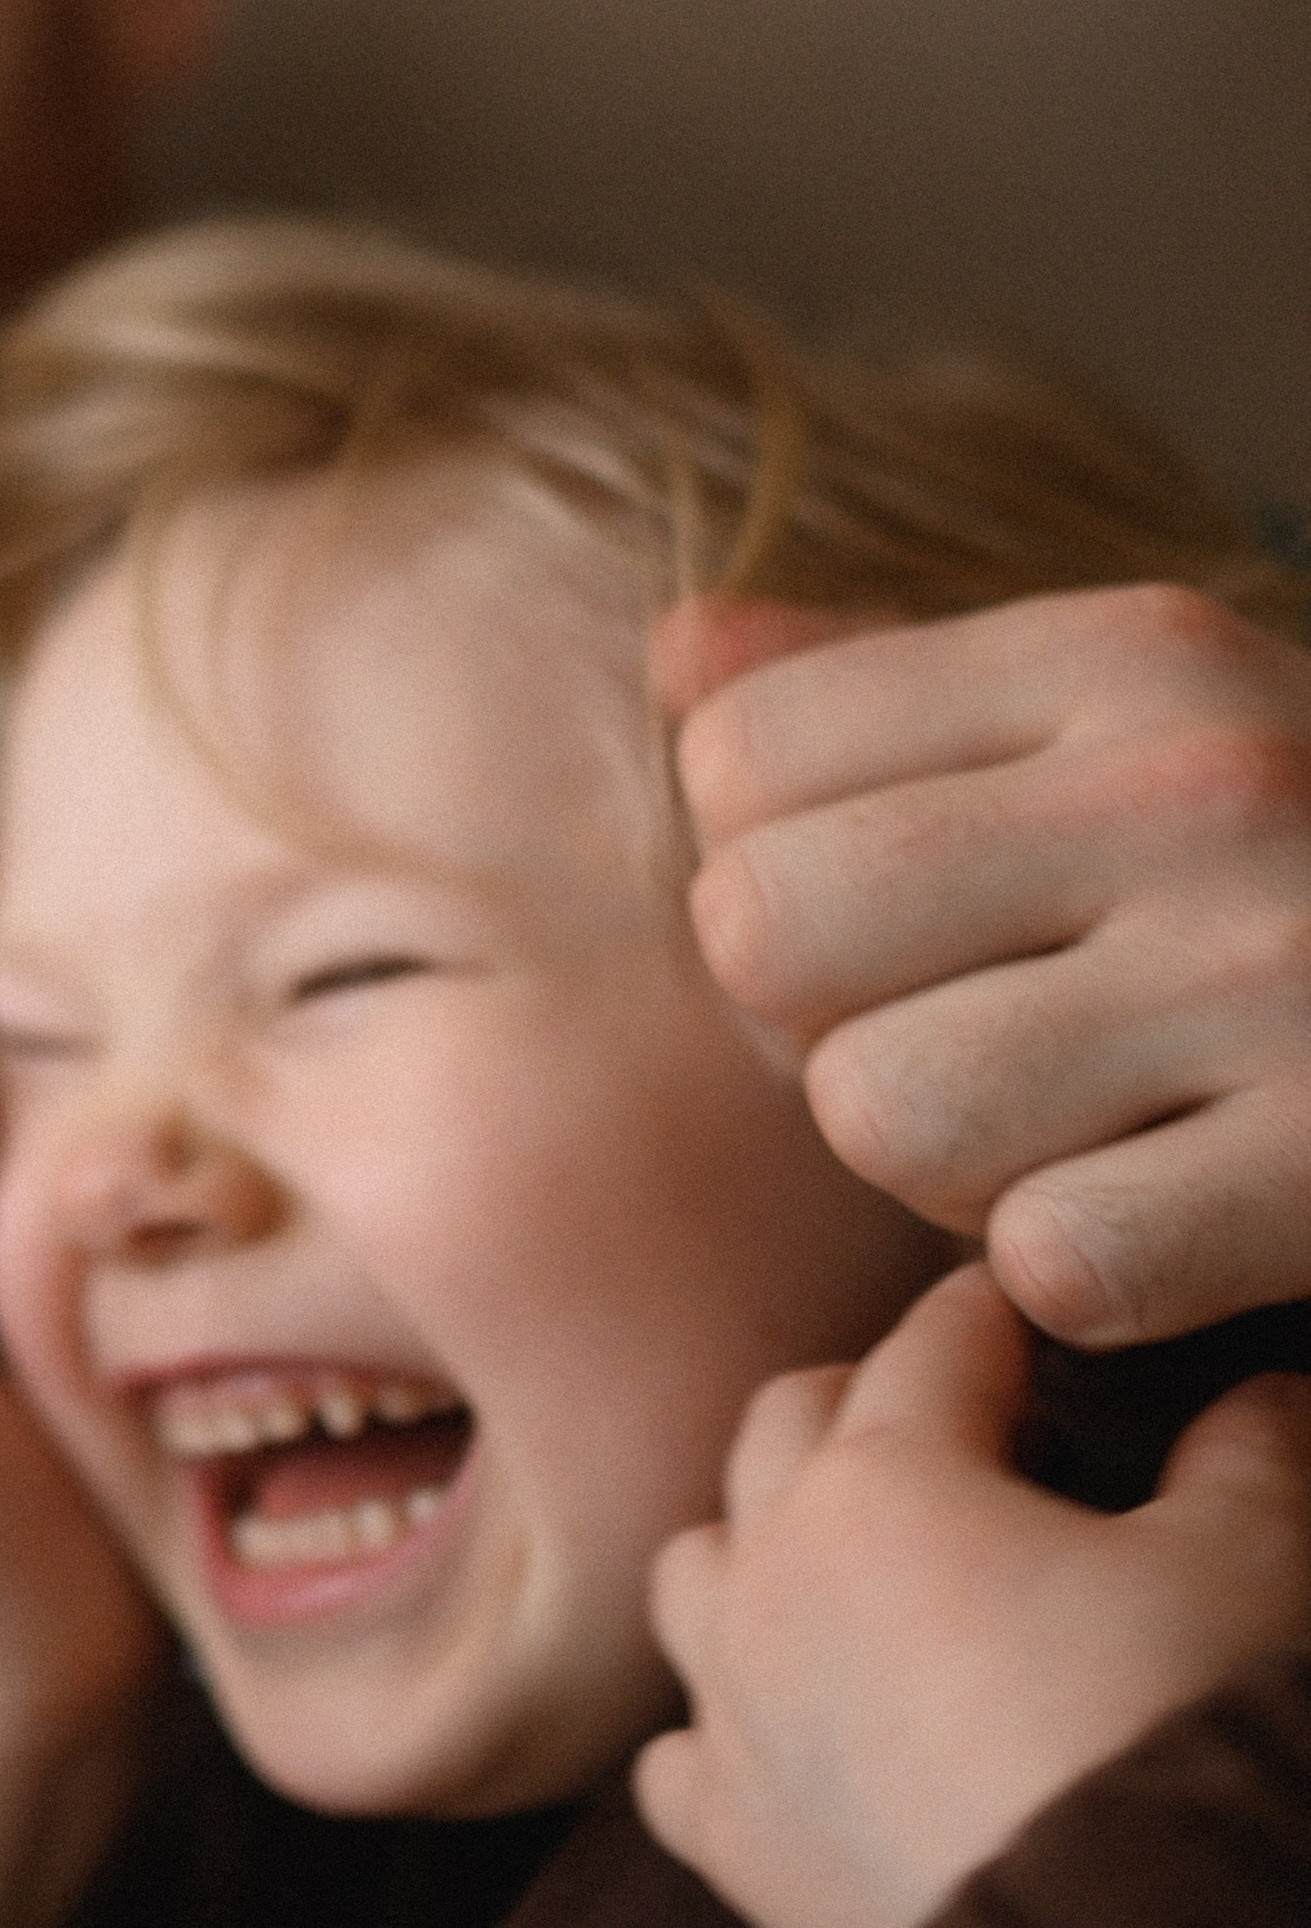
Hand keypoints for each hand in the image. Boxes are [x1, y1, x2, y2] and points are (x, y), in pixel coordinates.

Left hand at [635, 1261, 1310, 1927]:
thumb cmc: (1181, 1740)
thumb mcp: (1252, 1562)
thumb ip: (1248, 1453)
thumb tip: (1258, 1393)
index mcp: (883, 1479)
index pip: (933, 1342)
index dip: (996, 1315)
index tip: (1040, 1312)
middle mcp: (771, 1576)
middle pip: (783, 1427)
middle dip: (864, 1403)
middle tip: (960, 1423)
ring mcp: (732, 1714)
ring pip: (695, 1571)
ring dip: (761, 1545)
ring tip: (852, 1563)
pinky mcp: (733, 1847)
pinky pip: (676, 1760)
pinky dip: (721, 1729)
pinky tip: (785, 1736)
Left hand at [659, 586, 1310, 1345]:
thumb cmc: (1308, 870)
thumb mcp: (1143, 726)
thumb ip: (896, 694)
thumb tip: (679, 662)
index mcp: (1130, 655)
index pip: (739, 760)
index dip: (774, 864)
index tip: (901, 918)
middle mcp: (1205, 784)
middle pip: (766, 930)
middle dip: (823, 1021)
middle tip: (963, 1041)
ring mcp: (1287, 971)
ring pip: (880, 1111)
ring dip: (941, 1166)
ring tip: (1072, 1131)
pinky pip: (1052, 1260)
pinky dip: (1081, 1273)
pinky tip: (1169, 1224)